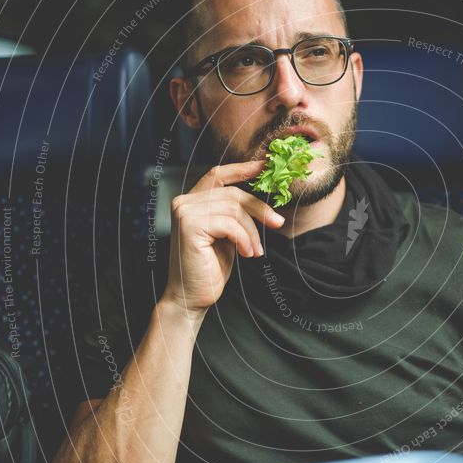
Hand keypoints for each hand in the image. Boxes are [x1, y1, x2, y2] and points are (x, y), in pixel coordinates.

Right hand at [161, 161, 285, 314]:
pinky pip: (230, 224)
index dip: (243, 168)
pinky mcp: (189, 225)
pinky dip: (244, 239)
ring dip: (252, 232)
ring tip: (254, 251)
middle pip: (234, 194)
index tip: (266, 166)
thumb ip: (236, 214)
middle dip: (259, 210)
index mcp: (192, 201)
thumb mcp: (228, 235)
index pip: (219, 175)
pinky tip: (246, 254)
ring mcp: (185, 212)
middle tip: (278, 223)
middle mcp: (184, 202)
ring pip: (235, 210)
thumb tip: (263, 200)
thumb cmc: (210, 267)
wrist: (192, 296)